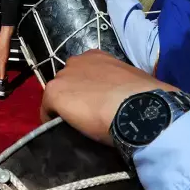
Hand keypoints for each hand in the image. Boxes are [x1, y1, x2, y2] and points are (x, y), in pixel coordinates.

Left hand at [40, 50, 176, 144]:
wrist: (137, 107)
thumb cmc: (142, 96)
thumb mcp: (131, 84)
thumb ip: (120, 86)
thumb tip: (126, 100)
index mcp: (97, 56)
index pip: (84, 73)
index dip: (87, 90)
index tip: (95, 105)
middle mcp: (77, 61)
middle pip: (68, 83)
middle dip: (74, 97)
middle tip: (87, 116)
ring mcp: (63, 76)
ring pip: (58, 96)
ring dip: (64, 109)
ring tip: (76, 126)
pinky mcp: (54, 93)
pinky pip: (47, 111)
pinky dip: (52, 121)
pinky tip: (62, 133)